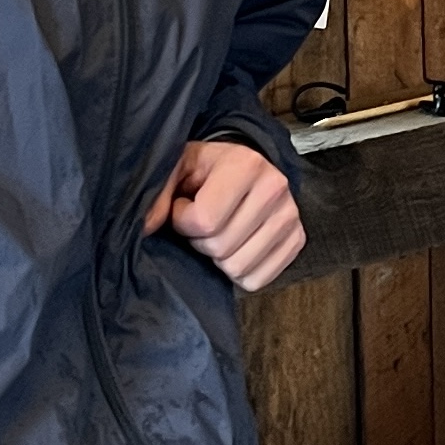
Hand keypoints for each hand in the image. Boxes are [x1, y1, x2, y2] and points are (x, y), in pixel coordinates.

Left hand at [143, 139, 305, 291]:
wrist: (242, 169)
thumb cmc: (205, 170)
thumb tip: (147, 225)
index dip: (182, 222)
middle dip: (200, 241)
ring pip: (239, 267)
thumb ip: (158, 192)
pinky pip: (259, 279)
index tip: (184, 206)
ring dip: (219, 258)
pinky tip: (236, 247)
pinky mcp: (297, 239)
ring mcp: (290, 216)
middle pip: (221, 248)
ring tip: (219, 232)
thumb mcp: (178, 167)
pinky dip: (240, 272)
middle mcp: (275, 188)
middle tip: (202, 223)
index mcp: (246, 164)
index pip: (205, 221)